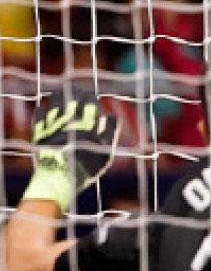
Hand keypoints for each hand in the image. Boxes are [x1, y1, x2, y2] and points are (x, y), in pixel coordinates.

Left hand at [22, 95, 120, 212]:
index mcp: (86, 124)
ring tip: (59, 95)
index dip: (91, 96)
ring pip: (53, 101)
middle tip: (77, 92)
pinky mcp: (39, 130)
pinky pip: (39, 114)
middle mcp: (69, 121)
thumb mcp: (106, 153)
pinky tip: (44, 108)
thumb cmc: (87, 167)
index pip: (90, 102)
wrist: (60, 178)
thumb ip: (110, 133)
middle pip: (71, 98)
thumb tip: (113, 116)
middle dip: (76, 93)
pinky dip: (42, 109)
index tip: (92, 96)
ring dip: (58, 96)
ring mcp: (52, 124)